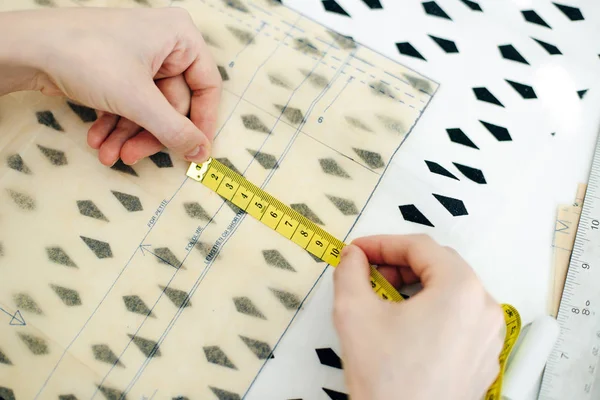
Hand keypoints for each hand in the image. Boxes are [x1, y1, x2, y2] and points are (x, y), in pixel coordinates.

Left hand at [0, 7, 220, 165]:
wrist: (26, 49)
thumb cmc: (87, 56)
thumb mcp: (138, 100)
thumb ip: (175, 130)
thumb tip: (202, 153)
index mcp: (180, 37)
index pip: (206, 87)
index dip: (202, 123)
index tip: (196, 153)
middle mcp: (165, 45)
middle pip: (174, 104)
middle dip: (149, 134)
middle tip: (133, 156)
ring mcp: (141, 58)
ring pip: (150, 109)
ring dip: (130, 136)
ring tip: (109, 154)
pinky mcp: (119, 71)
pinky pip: (131, 105)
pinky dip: (117, 125)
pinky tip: (99, 140)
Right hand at [333, 235, 504, 399]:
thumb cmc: (387, 381)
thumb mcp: (354, 312)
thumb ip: (350, 271)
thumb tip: (354, 257)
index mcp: (460, 289)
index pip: (419, 246)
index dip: (382, 243)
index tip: (358, 251)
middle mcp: (483, 309)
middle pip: (439, 266)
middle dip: (399, 264)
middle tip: (368, 272)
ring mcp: (488, 336)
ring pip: (450, 291)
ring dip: (416, 286)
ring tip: (384, 299)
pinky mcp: (483, 358)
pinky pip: (459, 318)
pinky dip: (432, 311)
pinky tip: (404, 325)